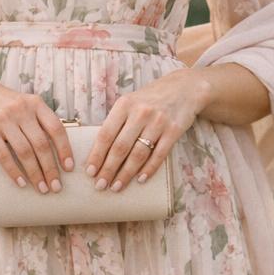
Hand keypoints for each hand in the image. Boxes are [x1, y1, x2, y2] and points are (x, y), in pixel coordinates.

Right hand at [0, 74, 73, 193]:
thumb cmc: (0, 101)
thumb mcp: (22, 102)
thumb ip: (38, 119)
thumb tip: (56, 149)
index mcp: (35, 103)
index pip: (56, 128)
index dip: (65, 150)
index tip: (69, 168)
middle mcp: (21, 110)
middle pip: (41, 144)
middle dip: (51, 169)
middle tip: (56, 187)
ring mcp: (3, 119)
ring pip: (24, 152)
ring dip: (35, 174)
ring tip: (41, 188)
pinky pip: (4, 155)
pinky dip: (14, 172)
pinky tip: (21, 183)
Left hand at [85, 71, 202, 192]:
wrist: (184, 88)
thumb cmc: (150, 99)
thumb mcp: (130, 102)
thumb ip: (117, 122)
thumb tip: (99, 151)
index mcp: (124, 105)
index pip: (106, 134)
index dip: (96, 155)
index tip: (89, 172)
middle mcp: (140, 113)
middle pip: (120, 147)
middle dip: (108, 169)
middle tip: (100, 185)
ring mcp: (158, 122)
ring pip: (138, 154)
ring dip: (126, 174)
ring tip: (116, 186)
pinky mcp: (173, 130)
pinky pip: (159, 155)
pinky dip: (148, 169)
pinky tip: (140, 180)